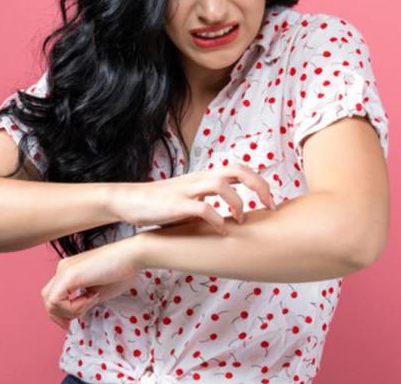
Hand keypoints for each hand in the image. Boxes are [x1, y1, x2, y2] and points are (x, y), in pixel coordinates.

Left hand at [40, 238, 141, 330]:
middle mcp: (63, 268)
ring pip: (50, 302)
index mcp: (69, 270)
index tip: (72, 322)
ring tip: (91, 301)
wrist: (132, 256)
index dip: (60, 313)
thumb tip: (76, 314)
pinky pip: (56, 301)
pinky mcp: (69, 274)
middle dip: (59, 316)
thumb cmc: (122, 272)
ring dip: (70, 311)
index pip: (53, 295)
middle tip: (72, 324)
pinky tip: (90, 299)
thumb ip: (83, 301)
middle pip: (47, 299)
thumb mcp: (98, 292)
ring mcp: (64, 270)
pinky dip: (72, 308)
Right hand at [110, 163, 275, 234]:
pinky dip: (217, 220)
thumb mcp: (190, 198)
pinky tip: (221, 232)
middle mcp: (199, 179)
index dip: (260, 182)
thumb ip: (209, 201)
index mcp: (204, 177)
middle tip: (270, 206)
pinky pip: (202, 208)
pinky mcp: (176, 205)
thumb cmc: (161, 203)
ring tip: (241, 220)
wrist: (129, 200)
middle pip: (237, 170)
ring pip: (221, 184)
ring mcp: (187, 190)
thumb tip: (234, 217)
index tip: (271, 203)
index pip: (239, 169)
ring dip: (238, 202)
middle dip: (259, 186)